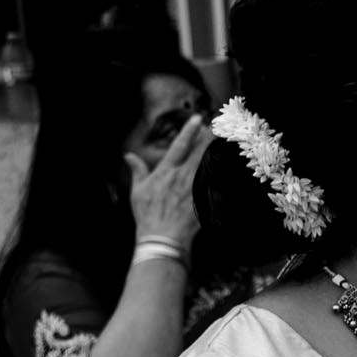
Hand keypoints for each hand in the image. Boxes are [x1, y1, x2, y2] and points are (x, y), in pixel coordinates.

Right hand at [125, 111, 210, 248]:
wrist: (163, 237)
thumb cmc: (148, 214)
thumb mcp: (138, 191)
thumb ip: (138, 171)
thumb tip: (129, 156)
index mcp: (166, 172)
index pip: (179, 146)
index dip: (189, 131)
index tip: (198, 119)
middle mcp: (183, 177)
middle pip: (200, 152)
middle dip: (209, 138)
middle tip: (217, 127)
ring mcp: (196, 188)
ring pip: (210, 164)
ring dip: (216, 152)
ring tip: (223, 141)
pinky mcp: (205, 199)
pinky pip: (216, 182)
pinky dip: (221, 172)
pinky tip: (227, 165)